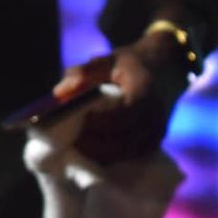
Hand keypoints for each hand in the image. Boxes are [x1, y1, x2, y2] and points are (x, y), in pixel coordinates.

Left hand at [53, 30, 192, 165]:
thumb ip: (81, 74)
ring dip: (103, 154)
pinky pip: (132, 155)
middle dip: (96, 144)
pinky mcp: (154, 141)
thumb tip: (59, 92)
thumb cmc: (124, 65)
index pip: (124, 112)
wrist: (159, 70)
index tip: (80, 121)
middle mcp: (155, 112)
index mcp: (143, 88)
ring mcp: (157, 129)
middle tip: (72, 142)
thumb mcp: (103, 60)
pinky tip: (93, 152)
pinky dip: (112, 157)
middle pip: (125, 139)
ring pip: (128, 152)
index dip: (101, 121)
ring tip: (79, 148)